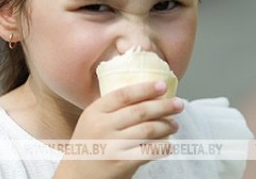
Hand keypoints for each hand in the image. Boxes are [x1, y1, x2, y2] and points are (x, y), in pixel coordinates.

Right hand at [53, 81, 183, 178]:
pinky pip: (148, 151)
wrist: (77, 175)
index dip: (145, 88)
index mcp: (94, 111)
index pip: (124, 94)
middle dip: (164, 106)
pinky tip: (168, 146)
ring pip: (147, 130)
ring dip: (166, 126)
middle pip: (140, 111)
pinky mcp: (120, 163)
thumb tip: (147, 95)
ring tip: (174, 125)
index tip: (163, 86)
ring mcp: (111, 146)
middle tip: (179, 104)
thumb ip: (112, 109)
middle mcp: (102, 127)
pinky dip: (162, 147)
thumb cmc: (90, 145)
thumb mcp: (92, 121)